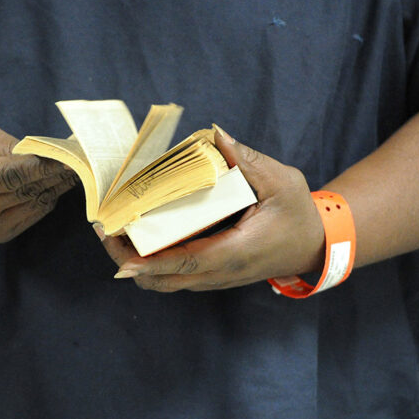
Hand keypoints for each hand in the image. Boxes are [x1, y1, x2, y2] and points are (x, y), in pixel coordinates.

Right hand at [0, 117, 76, 242]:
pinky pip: (32, 215)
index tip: (68, 157)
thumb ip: (6, 145)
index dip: (41, 166)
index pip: (9, 176)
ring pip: (33, 205)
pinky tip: (57, 183)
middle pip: (24, 191)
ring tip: (76, 169)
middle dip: (56, 174)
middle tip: (83, 160)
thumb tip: (42, 156)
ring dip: (57, 187)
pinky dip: (47, 198)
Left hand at [99, 128, 324, 291]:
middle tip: (105, 231)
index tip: (120, 252)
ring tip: (114, 233)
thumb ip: (248, 160)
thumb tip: (215, 135)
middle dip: (128, 262)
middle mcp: (222, 272)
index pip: (187, 263)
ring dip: (136, 264)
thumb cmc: (298, 213)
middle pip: (165, 281)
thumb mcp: (282, 180)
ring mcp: (216, 279)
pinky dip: (151, 264)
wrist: (314, 244)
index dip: (150, 262)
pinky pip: (175, 277)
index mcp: (237, 251)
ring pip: (167, 283)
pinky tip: (138, 236)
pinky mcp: (213, 276)